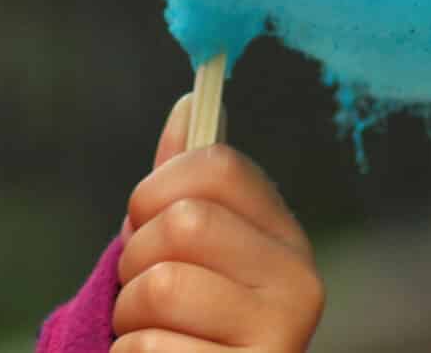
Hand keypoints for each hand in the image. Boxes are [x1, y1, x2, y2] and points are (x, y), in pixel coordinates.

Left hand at [111, 93, 323, 352]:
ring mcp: (282, 337)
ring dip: (130, 312)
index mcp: (284, 238)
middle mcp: (300, 284)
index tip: (146, 220)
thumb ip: (186, 180)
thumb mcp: (183, 245)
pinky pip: (151, 348)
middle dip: (136, 257)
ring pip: (164, 286)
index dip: (158, 187)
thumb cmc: (183, 317)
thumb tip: (191, 103)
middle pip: (186, 222)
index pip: (221, 165)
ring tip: (151, 329)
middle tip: (144, 290)